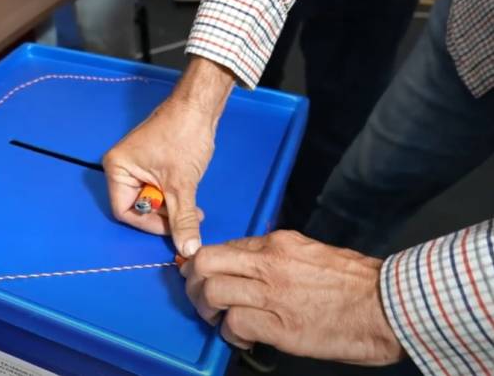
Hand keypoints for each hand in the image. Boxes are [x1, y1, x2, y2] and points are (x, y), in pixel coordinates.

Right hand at [103, 57, 233, 256]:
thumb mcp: (182, 184)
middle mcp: (120, 167)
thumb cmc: (184, 137)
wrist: (199, 107)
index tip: (173, 228)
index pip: (124, 211)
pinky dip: (173, 195)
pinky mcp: (150, 162)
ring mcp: (135, 164)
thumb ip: (183, 219)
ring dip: (172, 206)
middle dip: (164, 215)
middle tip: (188, 217)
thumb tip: (188, 250)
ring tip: (194, 208)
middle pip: (137, 206)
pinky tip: (190, 196)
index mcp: (116, 169)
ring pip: (150, 199)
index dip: (149, 223)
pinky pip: (157, 188)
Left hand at [180, 231, 404, 365]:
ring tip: (217, 319)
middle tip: (199, 296)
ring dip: (206, 309)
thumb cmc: (357, 282)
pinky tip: (241, 338)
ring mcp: (272, 294)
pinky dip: (229, 334)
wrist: (389, 306)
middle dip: (193, 281)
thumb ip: (278, 256)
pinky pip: (233, 324)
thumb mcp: (313, 253)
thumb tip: (251, 265)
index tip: (203, 276)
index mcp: (278, 244)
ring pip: (212, 292)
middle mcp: (269, 263)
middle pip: (206, 263)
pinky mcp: (279, 326)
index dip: (207, 264)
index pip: (224, 247)